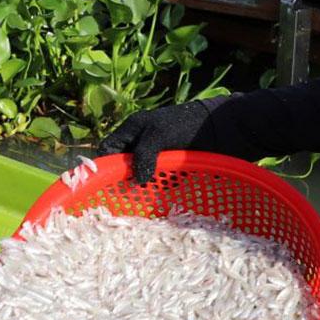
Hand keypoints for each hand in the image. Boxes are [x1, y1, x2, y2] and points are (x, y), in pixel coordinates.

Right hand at [95, 99, 214, 182]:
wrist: (214, 125)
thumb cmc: (183, 124)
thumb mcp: (158, 136)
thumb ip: (144, 156)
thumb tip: (136, 182)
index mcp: (131, 130)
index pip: (108, 149)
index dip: (105, 164)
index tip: (109, 182)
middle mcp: (139, 143)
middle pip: (123, 164)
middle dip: (125, 178)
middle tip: (129, 193)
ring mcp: (154, 154)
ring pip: (140, 173)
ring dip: (143, 184)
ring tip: (146, 195)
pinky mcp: (168, 164)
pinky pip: (157, 178)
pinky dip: (160, 185)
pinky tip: (164, 190)